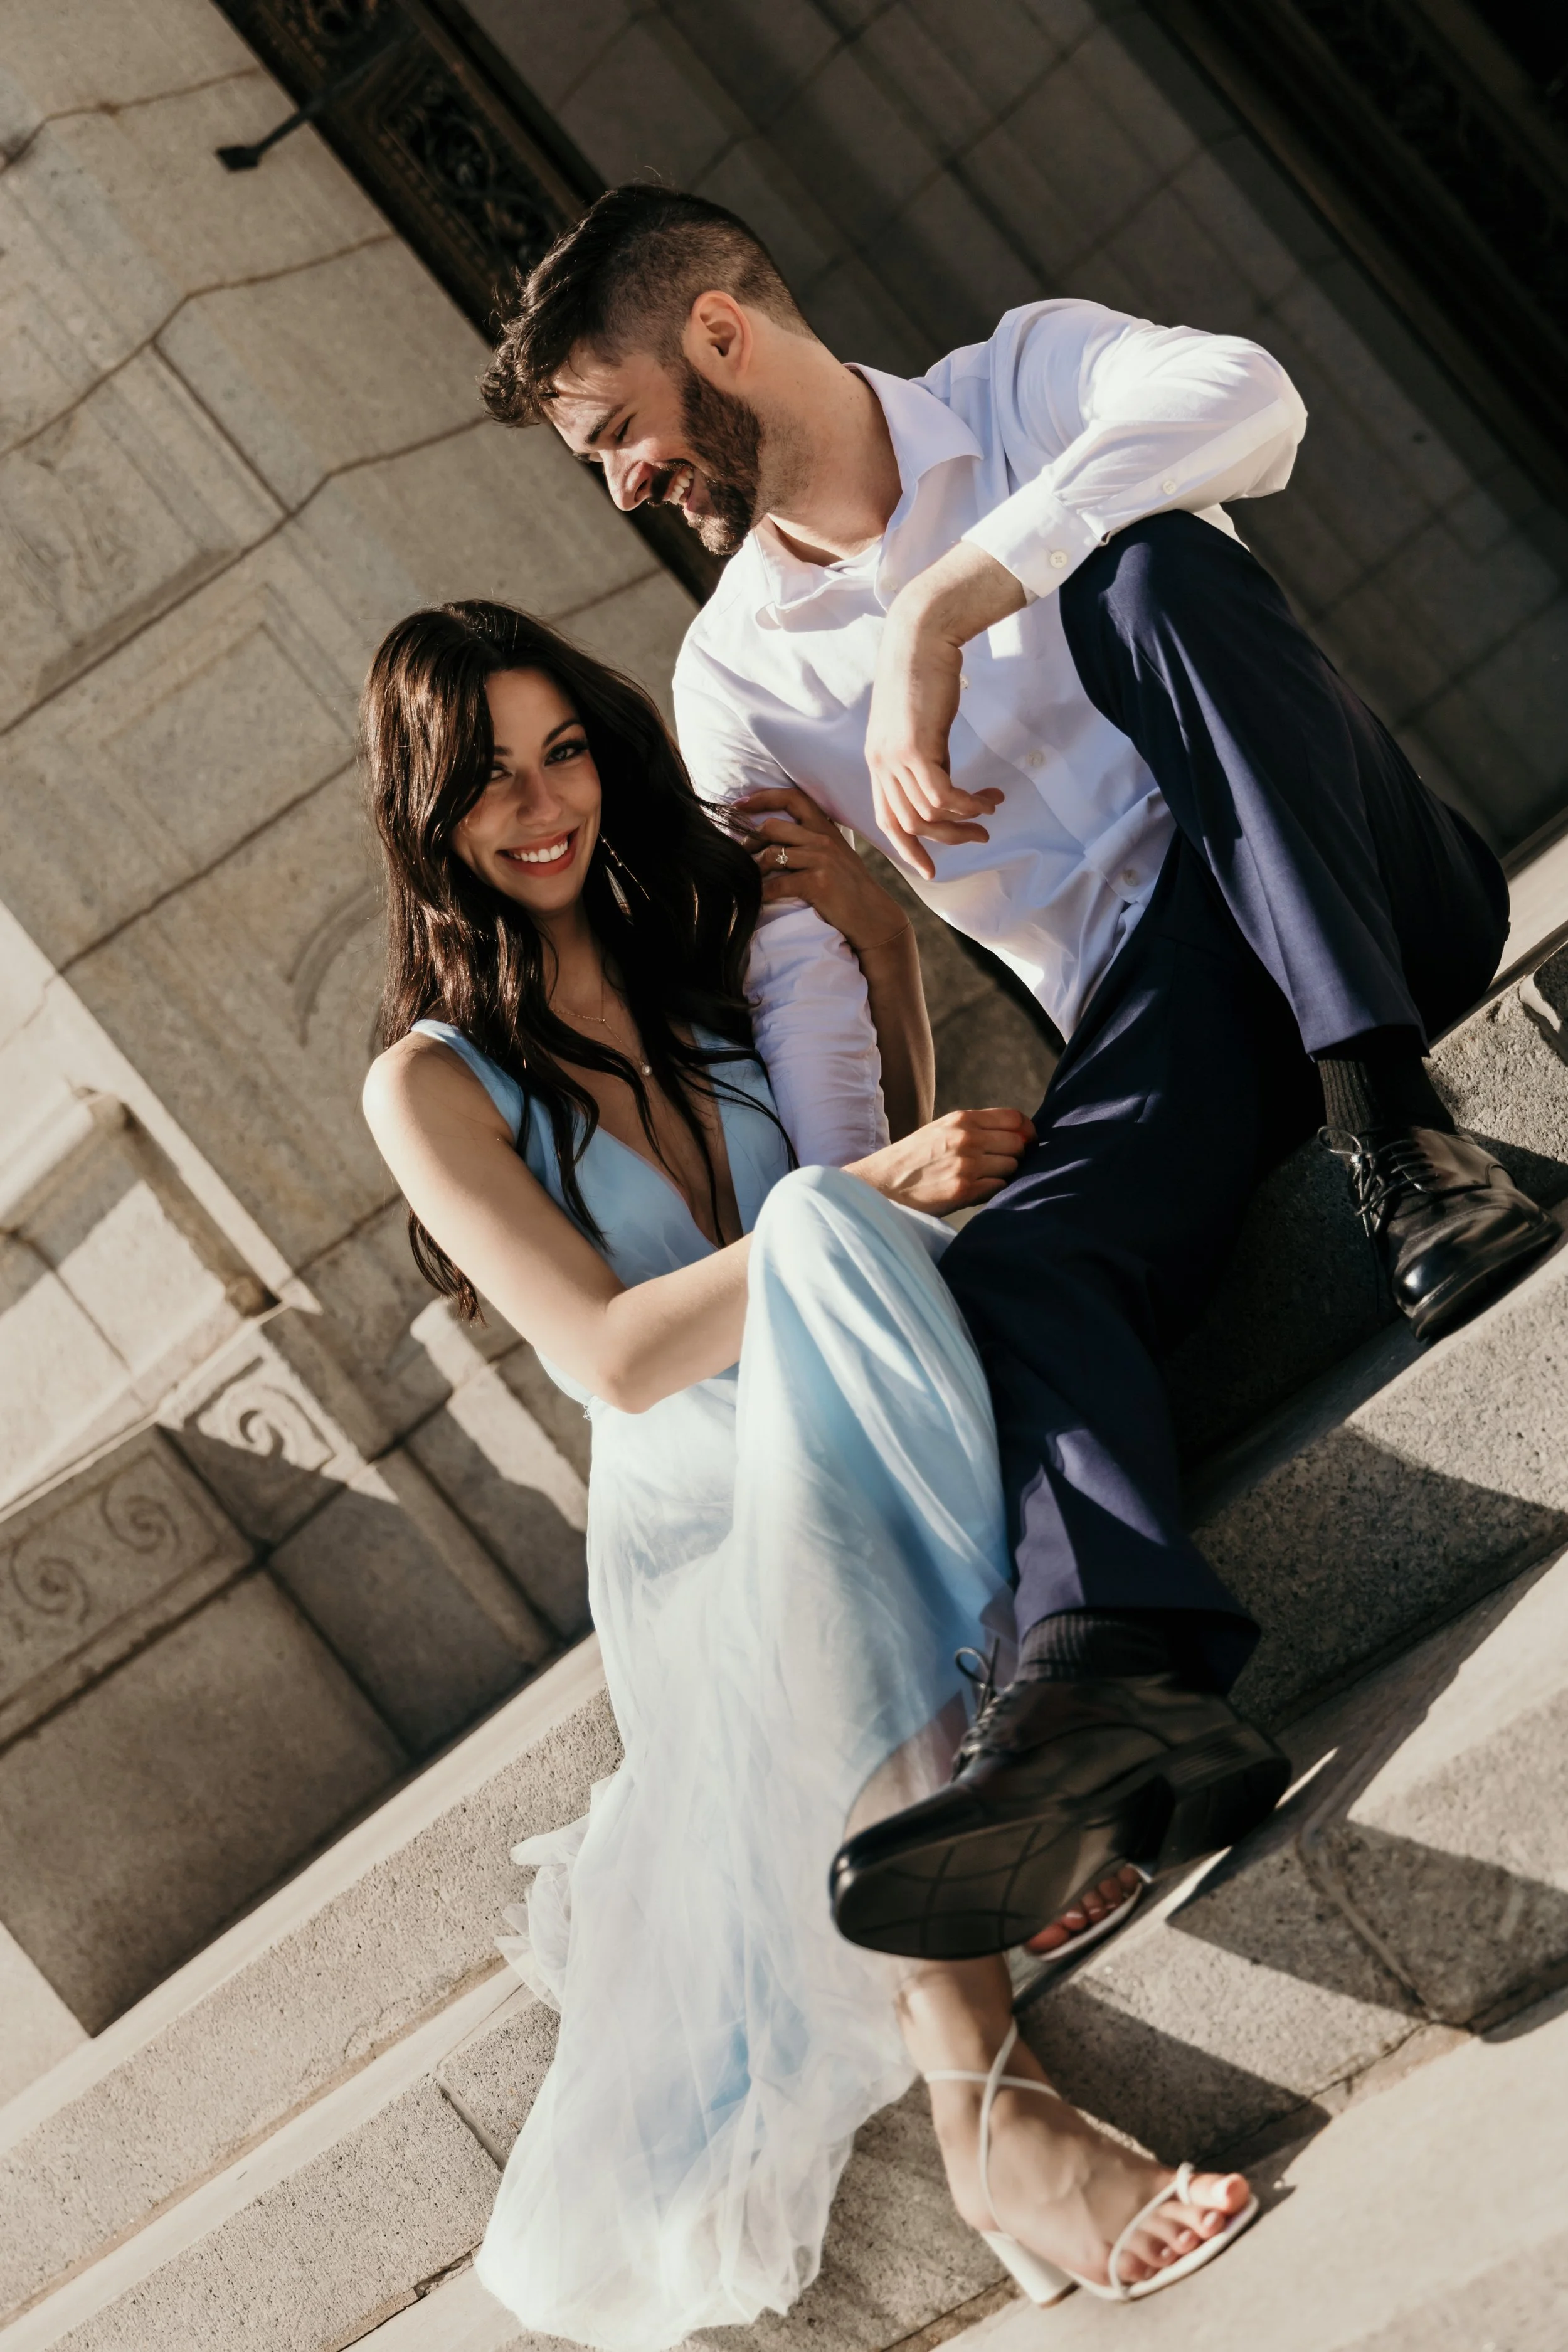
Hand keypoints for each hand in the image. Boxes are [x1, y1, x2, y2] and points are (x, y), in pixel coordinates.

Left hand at [736, 783, 911, 955]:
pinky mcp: (818, 882)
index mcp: (825, 828)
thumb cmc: (848, 889)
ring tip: (746, 878)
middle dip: (748, 839)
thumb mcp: (834, 855)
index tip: (738, 805)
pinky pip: (778, 884)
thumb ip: (810, 841)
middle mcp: (822, 839)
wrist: (872, 917)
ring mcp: (821, 860)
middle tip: (737, 853)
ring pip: (771, 854)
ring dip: (752, 868)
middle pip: (772, 826)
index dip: (761, 797)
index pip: (792, 798)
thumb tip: (773, 838)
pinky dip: (762, 893)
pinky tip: (756, 899)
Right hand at [848, 1106, 1034, 1213]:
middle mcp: (967, 1138)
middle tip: (998, 1164)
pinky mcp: (964, 1190)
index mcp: (962, 1119)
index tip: (1027, 1141)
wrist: (882, 1184)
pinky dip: (992, 1190)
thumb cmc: (915, 1158)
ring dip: (1003, 1174)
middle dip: (1015, 1155)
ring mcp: (967, 1164)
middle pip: (1018, 1144)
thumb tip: (1021, 1135)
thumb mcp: (942, 1130)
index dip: (1027, 1131)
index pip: (1015, 1118)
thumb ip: (976, 1128)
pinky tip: (973, 1190)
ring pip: (1012, 1167)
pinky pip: (999, 1188)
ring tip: (980, 1178)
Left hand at [865, 544, 1024, 880]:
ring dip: (966, 818)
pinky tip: (988, 797)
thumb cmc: (923, 672)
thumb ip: (925, 754)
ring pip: (929, 813)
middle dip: (948, 838)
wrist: (920, 636)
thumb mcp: (919, 722)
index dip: (908, 847)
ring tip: (992, 808)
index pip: (887, 818)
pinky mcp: (914, 748)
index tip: (930, 870)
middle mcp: (880, 765)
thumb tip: (943, 776)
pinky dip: (968, 803)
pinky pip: (943, 795)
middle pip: (911, 824)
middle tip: (980, 837)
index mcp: (878, 761)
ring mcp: (894, 758)